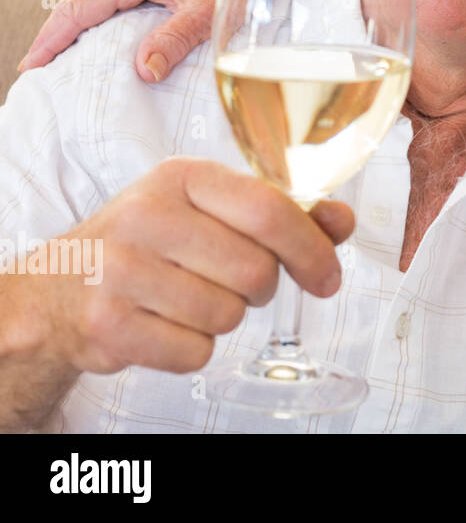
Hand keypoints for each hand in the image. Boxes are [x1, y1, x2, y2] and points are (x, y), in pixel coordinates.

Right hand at [8, 156, 354, 377]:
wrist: (60, 286)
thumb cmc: (150, 242)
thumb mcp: (211, 210)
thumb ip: (283, 214)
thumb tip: (342, 221)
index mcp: (183, 177)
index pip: (270, 211)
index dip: (312, 249)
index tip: (327, 276)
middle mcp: (147, 215)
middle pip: (256, 272)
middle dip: (259, 288)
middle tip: (233, 283)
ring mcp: (121, 269)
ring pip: (227, 316)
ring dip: (223, 318)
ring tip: (188, 299)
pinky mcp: (107, 324)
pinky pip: (195, 352)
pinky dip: (192, 348)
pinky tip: (165, 324)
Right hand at [16, 0, 357, 82]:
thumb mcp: (210, 10)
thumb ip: (174, 40)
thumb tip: (142, 70)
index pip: (77, 10)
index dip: (51, 41)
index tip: (33, 70)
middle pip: (79, 4)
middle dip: (57, 37)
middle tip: (42, 74)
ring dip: (78, 27)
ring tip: (64, 61)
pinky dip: (101, 16)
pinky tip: (104, 38)